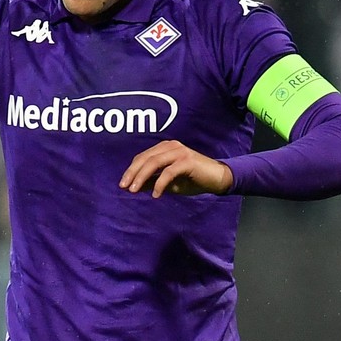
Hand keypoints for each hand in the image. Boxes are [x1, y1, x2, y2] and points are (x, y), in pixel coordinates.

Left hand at [119, 140, 233, 197]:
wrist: (218, 179)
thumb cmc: (193, 180)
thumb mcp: (168, 183)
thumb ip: (152, 181)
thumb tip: (132, 187)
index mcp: (164, 148)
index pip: (142, 157)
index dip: (131, 170)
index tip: (122, 183)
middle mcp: (171, 146)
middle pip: (145, 158)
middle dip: (132, 173)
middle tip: (124, 186)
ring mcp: (179, 152)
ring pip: (154, 163)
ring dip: (141, 177)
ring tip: (134, 190)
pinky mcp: (187, 161)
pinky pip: (169, 172)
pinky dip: (160, 183)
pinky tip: (156, 195)